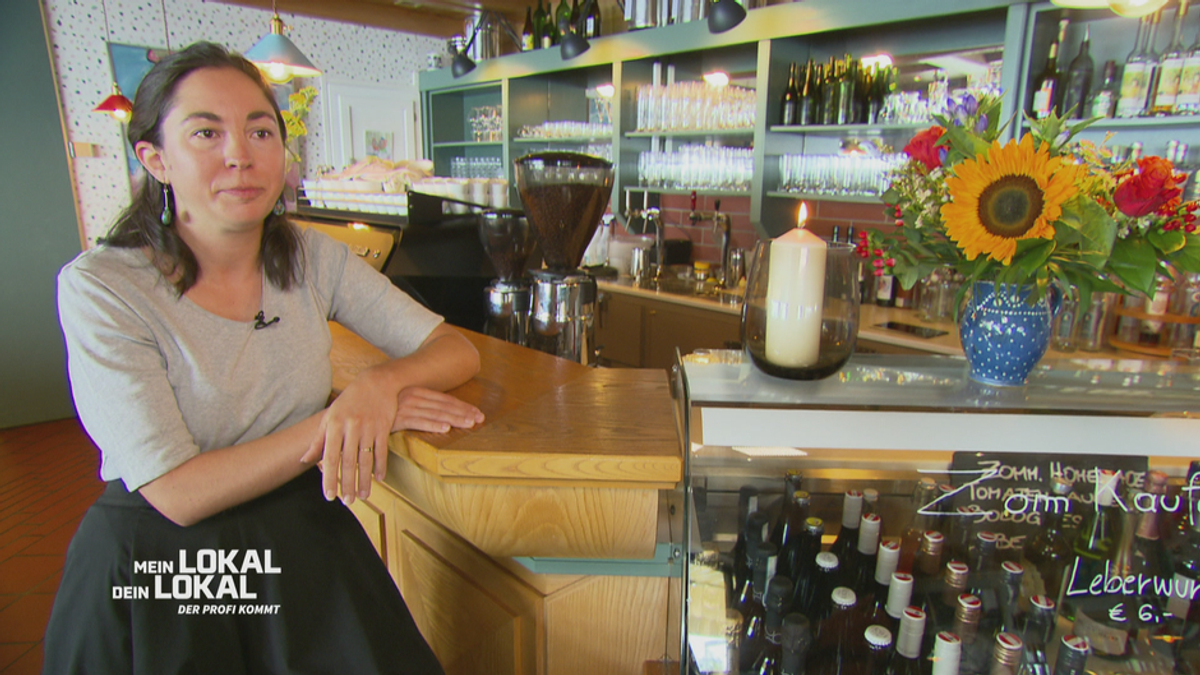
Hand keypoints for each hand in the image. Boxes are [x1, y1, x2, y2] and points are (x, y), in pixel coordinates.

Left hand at [302, 366, 396, 504]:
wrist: (376, 382)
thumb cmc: (349, 401)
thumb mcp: (330, 417)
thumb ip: (318, 440)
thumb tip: (305, 460)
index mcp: (334, 426)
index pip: (330, 458)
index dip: (329, 478)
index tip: (329, 496)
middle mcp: (351, 428)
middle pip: (349, 462)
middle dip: (347, 484)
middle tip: (347, 502)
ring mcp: (368, 427)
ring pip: (366, 459)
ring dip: (364, 480)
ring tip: (362, 496)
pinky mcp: (383, 427)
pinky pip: (382, 450)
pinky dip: (381, 465)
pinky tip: (379, 478)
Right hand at [392, 386, 484, 433]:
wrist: (358, 408)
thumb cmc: (383, 408)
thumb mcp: (404, 403)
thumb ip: (421, 406)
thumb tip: (442, 414)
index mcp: (418, 391)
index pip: (445, 399)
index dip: (463, 407)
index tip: (477, 413)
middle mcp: (414, 396)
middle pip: (444, 406)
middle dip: (463, 413)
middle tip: (479, 419)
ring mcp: (405, 407)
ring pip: (436, 414)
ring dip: (454, 419)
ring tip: (469, 424)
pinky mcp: (397, 418)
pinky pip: (419, 422)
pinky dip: (433, 425)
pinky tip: (445, 429)